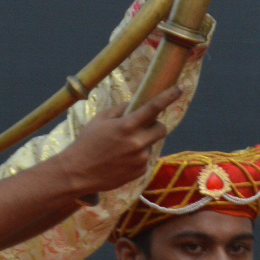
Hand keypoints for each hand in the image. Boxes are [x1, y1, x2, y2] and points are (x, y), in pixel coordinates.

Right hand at [53, 85, 183, 197]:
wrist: (79, 172)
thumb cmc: (87, 142)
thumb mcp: (100, 120)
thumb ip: (120, 110)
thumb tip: (136, 104)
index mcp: (126, 126)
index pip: (153, 108)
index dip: (168, 96)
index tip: (180, 88)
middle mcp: (138, 143)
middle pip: (161, 128)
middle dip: (154, 125)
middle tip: (140, 126)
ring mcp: (141, 158)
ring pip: (151, 144)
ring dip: (142, 141)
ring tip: (121, 147)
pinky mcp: (142, 171)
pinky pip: (145, 158)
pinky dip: (137, 156)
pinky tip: (121, 159)